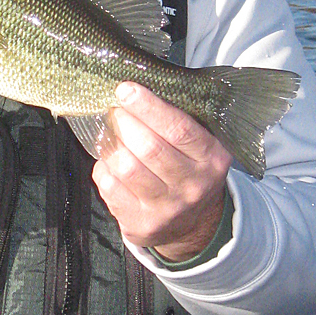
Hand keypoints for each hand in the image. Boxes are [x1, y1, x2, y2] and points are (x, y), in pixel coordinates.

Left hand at [92, 82, 231, 261]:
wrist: (191, 225)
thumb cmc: (188, 171)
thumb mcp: (200, 146)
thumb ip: (176, 122)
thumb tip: (134, 91)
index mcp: (211, 159)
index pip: (179, 129)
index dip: (149, 106)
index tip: (126, 89)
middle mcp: (192, 186)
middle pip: (149, 147)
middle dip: (125, 122)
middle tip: (115, 110)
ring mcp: (167, 208)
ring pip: (126, 167)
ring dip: (111, 144)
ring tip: (110, 133)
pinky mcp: (142, 223)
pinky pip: (111, 186)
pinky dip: (104, 167)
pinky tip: (110, 161)